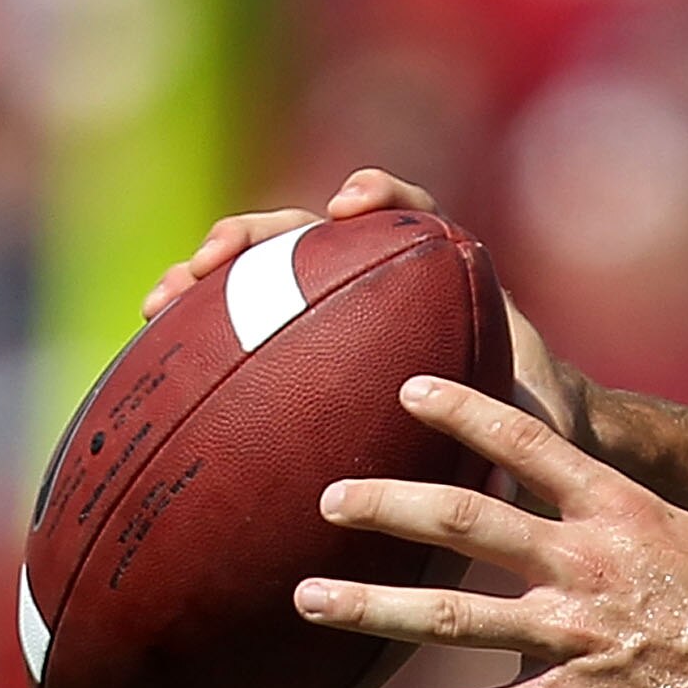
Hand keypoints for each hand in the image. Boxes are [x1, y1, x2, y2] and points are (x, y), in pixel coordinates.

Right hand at [140, 167, 590, 445]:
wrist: (521, 440)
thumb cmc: (531, 426)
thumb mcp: (528, 435)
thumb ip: (513, 446)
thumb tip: (496, 492)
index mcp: (442, 280)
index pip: (412, 211)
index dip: (381, 196)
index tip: (346, 208)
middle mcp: (380, 281)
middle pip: (308, 234)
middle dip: (254, 234)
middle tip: (212, 259)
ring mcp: (335, 307)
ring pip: (262, 274)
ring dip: (209, 275)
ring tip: (161, 302)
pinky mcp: (304, 342)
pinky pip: (249, 328)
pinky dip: (206, 333)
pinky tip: (156, 355)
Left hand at [294, 376, 687, 687]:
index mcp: (620, 516)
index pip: (530, 447)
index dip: (466, 412)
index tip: (410, 388)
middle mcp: (582, 565)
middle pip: (465, 520)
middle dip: (390, 504)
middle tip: (329, 497)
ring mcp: (567, 635)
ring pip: (446, 614)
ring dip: (369, 606)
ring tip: (307, 598)